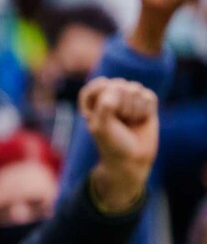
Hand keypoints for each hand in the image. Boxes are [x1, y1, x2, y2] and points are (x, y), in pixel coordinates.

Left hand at [82, 77, 159, 214]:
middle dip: (120, 105)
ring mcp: (130, 98)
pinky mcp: (147, 102)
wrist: (132, 159)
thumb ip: (105, 106)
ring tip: (129, 122)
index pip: (98, 85)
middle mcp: (112, 96)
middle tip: (119, 122)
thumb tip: (117, 88)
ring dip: (133, 109)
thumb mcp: (101, 126)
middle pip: (119, 85)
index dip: (102, 96)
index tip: (103, 112)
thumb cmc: (112, 143)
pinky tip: (141, 119)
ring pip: (135, 89)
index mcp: (94, 102)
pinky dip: (146, 110)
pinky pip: (149, 96)